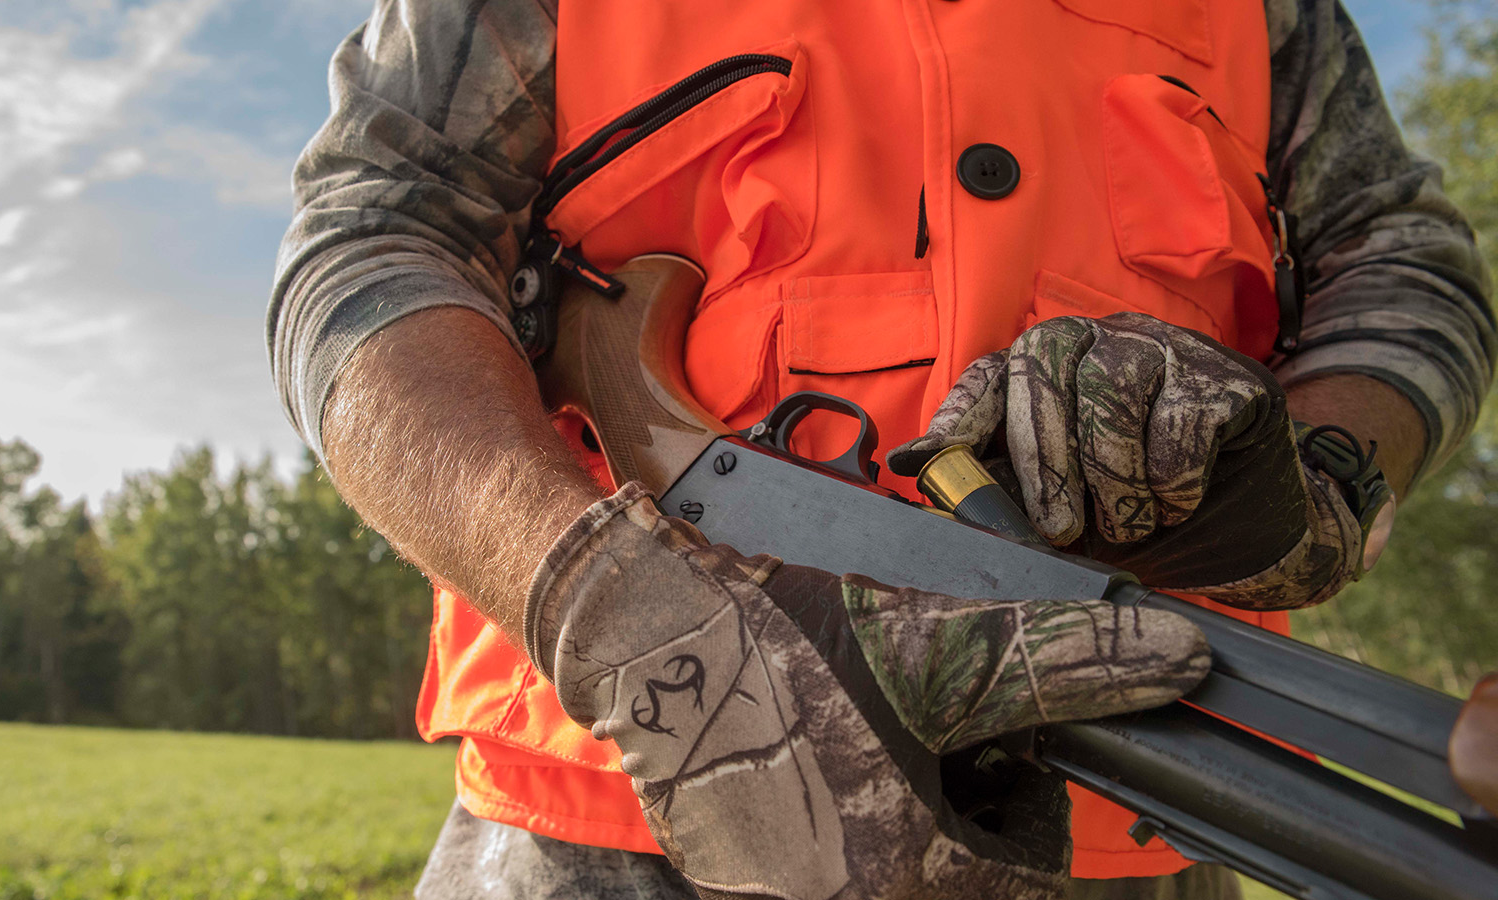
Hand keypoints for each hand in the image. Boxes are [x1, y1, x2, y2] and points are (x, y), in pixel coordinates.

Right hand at [525, 482, 1208, 899]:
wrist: (641, 630)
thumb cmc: (784, 641)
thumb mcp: (934, 651)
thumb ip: (1059, 662)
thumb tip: (1180, 657)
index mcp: (900, 875)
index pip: (1029, 879)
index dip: (1033, 805)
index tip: (1004, 746)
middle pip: (960, 879)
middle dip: (971, 807)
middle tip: (939, 730)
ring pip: (896, 871)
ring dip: (913, 812)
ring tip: (882, 730)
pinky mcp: (733, 878)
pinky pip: (826, 868)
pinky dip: (848, 817)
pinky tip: (825, 746)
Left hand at [889, 312, 1364, 609]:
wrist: (1243, 533)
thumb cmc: (1135, 516)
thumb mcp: (1060, 512)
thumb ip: (1003, 493)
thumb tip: (923, 479)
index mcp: (1049, 371)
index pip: (991, 375)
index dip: (958, 414)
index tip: (926, 459)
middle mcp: (1099, 342)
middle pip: (1044, 368)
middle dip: (1044, 461)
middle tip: (1058, 528)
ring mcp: (1164, 350)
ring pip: (1112, 390)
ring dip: (1112, 477)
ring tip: (1127, 527)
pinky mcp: (1226, 378)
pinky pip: (1182, 420)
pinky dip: (1172, 479)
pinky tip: (1177, 504)